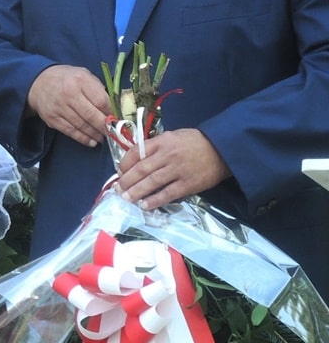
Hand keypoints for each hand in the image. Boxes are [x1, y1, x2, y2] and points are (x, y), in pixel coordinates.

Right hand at [28, 65, 107, 146]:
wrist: (38, 82)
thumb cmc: (67, 79)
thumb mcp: (84, 75)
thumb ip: (98, 88)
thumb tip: (115, 107)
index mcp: (80, 80)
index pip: (101, 100)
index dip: (112, 112)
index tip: (119, 118)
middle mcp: (69, 94)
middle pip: (92, 115)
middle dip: (106, 126)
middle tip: (115, 132)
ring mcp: (59, 107)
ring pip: (82, 125)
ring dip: (96, 134)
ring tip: (105, 137)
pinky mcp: (52, 119)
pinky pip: (70, 131)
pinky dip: (83, 138)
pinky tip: (92, 141)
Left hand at [116, 128, 230, 209]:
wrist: (223, 149)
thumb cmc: (195, 142)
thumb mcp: (172, 136)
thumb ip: (155, 146)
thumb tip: (137, 159)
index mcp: (162, 141)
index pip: (136, 153)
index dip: (124, 164)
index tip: (120, 172)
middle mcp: (168, 155)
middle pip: (141, 169)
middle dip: (127, 181)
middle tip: (118, 190)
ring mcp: (178, 170)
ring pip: (152, 182)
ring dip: (136, 192)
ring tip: (126, 199)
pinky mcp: (189, 183)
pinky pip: (168, 193)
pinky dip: (155, 200)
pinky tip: (145, 205)